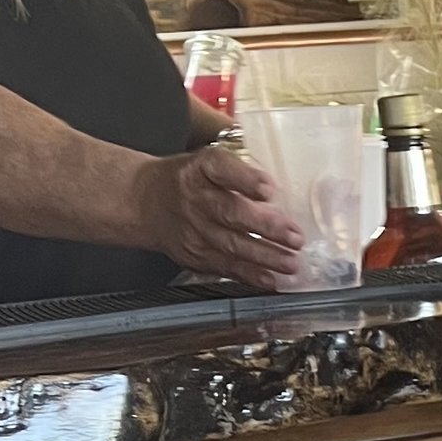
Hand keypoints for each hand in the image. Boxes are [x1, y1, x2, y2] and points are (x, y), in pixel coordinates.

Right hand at [139, 140, 304, 284]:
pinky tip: (271, 279)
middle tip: (294, 237)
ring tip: (290, 262)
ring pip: (232, 245)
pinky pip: (225, 267)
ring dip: (265, 257)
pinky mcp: (195, 255)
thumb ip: (242, 172)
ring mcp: (194, 230)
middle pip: (232, 213)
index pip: (222, 169)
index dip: (247, 180)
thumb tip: (283, 188)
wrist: (147, 202)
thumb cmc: (189, 180)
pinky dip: (250, 275)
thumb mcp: (209, 161)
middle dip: (267, 227)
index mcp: (201, 169)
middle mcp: (196, 199)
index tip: (269, 189)